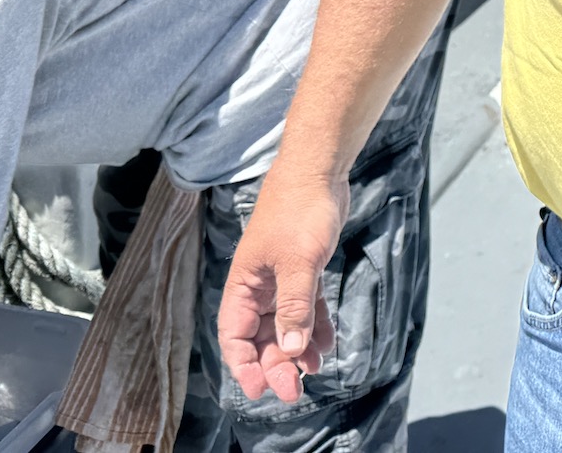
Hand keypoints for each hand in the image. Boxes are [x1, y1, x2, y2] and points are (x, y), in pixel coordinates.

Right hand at [218, 171, 343, 403]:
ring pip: (286, 323)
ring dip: (297, 348)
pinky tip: (326, 344)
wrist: (320, 170)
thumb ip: (295, 306)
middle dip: (275, 363)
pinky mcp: (304, 268)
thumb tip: (290, 349)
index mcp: (244, 283)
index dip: (244, 365)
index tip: (260, 389)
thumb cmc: (300, 210)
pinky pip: (306, 305)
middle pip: (261, 335)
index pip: (235, 335)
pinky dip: (314, 325)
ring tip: (314, 371)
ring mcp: (282, 276)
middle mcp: (259, 284)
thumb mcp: (299, 262)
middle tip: (294, 390)